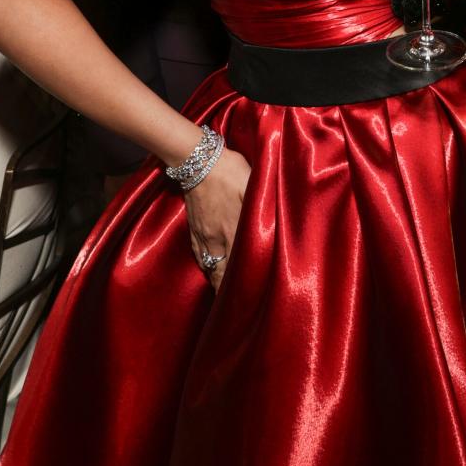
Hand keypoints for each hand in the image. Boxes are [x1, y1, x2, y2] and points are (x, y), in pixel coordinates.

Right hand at [184, 146, 250, 292]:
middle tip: (234, 306)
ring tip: (223, 293)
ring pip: (207, 266)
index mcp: (232, 230)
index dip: (239, 288)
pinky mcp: (193, 227)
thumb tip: (272, 224)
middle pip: (218, 274)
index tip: (247, 301)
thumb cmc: (229, 171)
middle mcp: (215, 239)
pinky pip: (199, 254)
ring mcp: (201, 234)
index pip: (234, 268)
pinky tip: (211, 268)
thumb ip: (262, 206)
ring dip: (215, 280)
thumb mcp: (253, 185)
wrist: (197, 159)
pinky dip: (206, 266)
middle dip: (225, 291)